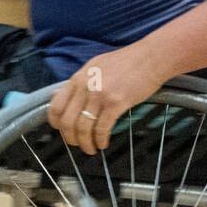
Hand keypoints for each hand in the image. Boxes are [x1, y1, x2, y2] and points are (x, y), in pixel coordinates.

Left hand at [47, 44, 169, 155]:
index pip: (55, 105)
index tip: (63, 131)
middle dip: (71, 139)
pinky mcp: (116, 102)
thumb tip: (63, 96)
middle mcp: (85, 86)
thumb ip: (81, 82)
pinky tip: (103, 143)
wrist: (151, 57)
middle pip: (67, 121)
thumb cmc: (128, 61)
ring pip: (83, 128)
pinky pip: (101, 128)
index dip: (56, 124)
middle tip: (77, 144)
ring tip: (91, 149)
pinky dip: (100, 140)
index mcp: (79, 77)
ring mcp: (99, 94)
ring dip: (85, 144)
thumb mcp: (96, 66)